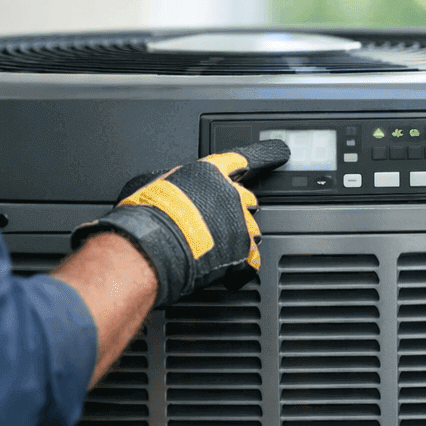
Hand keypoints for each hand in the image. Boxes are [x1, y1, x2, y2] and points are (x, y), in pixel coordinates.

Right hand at [70, 140, 289, 307]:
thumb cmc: (146, 213)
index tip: (278, 152)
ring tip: (218, 248)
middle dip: (237, 208)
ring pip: (252, 228)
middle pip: (248, 197)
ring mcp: (239, 222)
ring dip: (239, 237)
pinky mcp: (241, 250)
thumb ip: (168, 180)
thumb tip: (161, 183)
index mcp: (209, 172)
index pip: (241, 159)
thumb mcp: (149, 182)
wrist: (152, 244)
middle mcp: (230, 193)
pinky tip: (229, 272)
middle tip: (217, 221)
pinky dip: (242, 267)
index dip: (262, 156)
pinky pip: (252, 260)